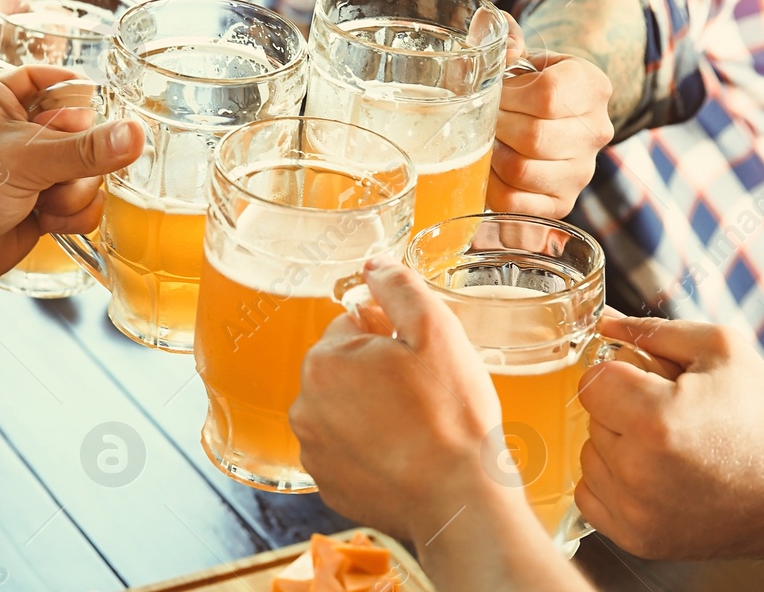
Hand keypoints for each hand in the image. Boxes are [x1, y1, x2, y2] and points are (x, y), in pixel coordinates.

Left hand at [0, 65, 141, 292]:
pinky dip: (71, 216)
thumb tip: (136, 135)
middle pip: (89, 135)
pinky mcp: (42, 204)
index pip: (69, 84)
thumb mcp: (25, 156)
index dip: (86, 107)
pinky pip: (85, 205)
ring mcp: (34, 169)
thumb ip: (86, 148)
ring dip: (75, 194)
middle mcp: (22, 127)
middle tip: (56, 175)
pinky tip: (45, 221)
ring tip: (42, 203)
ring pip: (91, 174)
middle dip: (81, 164)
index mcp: (5, 93)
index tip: (94, 127)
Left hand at [291, 256, 519, 541]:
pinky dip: (369, 449)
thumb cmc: (451, 415)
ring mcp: (314, 449)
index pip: (353, 323)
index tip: (420, 360)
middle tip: (423, 394)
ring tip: (415, 428)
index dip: (393, 335)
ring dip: (371, 410)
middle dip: (378, 372)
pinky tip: (403, 456)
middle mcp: (306, 404)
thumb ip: (398, 287)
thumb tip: (373, 264)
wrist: (458, 498)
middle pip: (344, 366)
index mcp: (326, 359)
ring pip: (344, 408)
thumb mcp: (436, 330)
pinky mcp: (327, 483)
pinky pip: (346, 449)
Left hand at [488, 16, 612, 219]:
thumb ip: (506, 37)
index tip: (495, 93)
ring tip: (485, 141)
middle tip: (482, 120)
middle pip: (533, 137)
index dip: (508, 96)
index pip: (547, 95)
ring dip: (491, 156)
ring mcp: (582, 171)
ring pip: (521, 170)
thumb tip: (502, 46)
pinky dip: (491, 187)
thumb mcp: (526, 51)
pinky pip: (516, 203)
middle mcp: (597, 131)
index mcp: (592, 86)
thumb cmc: (532, 83)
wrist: (554, 118)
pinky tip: (489, 169)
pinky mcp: (563, 203)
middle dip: (496, 126)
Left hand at [574, 316, 763, 560]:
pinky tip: (659, 477)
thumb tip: (603, 323)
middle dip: (624, 411)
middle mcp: (637, 471)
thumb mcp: (721, 350)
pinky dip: (616, 484)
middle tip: (675, 417)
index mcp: (654, 418)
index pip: (591, 383)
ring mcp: (635, 512)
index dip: (623, 375)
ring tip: (671, 448)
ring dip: (618, 448)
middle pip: (591, 420)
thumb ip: (652, 331)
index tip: (654, 383)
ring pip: (589, 458)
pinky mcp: (638, 539)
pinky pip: (592, 496)